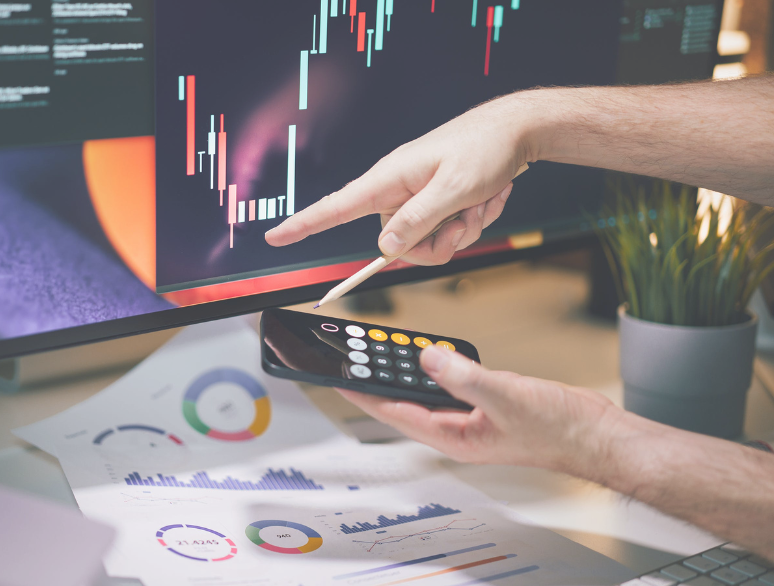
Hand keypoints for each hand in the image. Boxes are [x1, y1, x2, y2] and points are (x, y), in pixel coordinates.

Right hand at [266, 93, 538, 264]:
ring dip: (460, 230)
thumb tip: (386, 247)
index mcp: (390, 179)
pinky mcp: (436, 203)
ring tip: (479, 202)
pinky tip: (486, 199)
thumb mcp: (455, 189)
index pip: (336, 207)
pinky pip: (446, 233)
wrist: (516, 131)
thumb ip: (418, 221)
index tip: (275, 238)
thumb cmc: (485, 149)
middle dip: (438, 240)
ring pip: (426, 242)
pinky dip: (471, 221)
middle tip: (466, 218)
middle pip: (397, 243)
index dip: (304, 224)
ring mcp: (418, 197)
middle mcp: (398, 190)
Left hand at [338, 345, 627, 476]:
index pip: (395, 412)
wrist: (594, 433)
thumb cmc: (557, 430)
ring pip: (426, 392)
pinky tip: (429, 353)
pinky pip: (449, 384)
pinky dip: (436, 368)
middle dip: (378, 379)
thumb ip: (463, 376)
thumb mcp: (505, 396)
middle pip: (404, 401)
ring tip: (379, 349)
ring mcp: (470, 418)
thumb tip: (428, 357)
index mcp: (453, 437)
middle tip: (352, 355)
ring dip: (405, 372)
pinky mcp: (484, 404)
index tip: (337, 378)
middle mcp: (455, 430)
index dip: (364, 395)